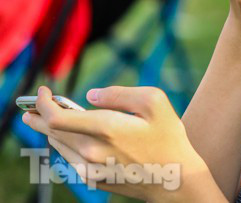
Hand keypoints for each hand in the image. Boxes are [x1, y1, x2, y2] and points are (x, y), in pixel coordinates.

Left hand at [23, 86, 225, 201]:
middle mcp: (92, 152)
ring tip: (50, 119)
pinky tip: (72, 139)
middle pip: (52, 132)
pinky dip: (67, 145)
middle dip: (38, 117)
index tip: (44, 92)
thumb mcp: (155, 102)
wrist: (176, 180)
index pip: (57, 117)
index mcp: (106, 129)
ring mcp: (90, 170)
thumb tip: (91, 95)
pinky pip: (71, 159)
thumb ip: (120, 93)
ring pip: (60, 145)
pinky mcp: (94, 180)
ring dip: (53, 131)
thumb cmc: (169, 138)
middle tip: (31, 108)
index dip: (44, 103)